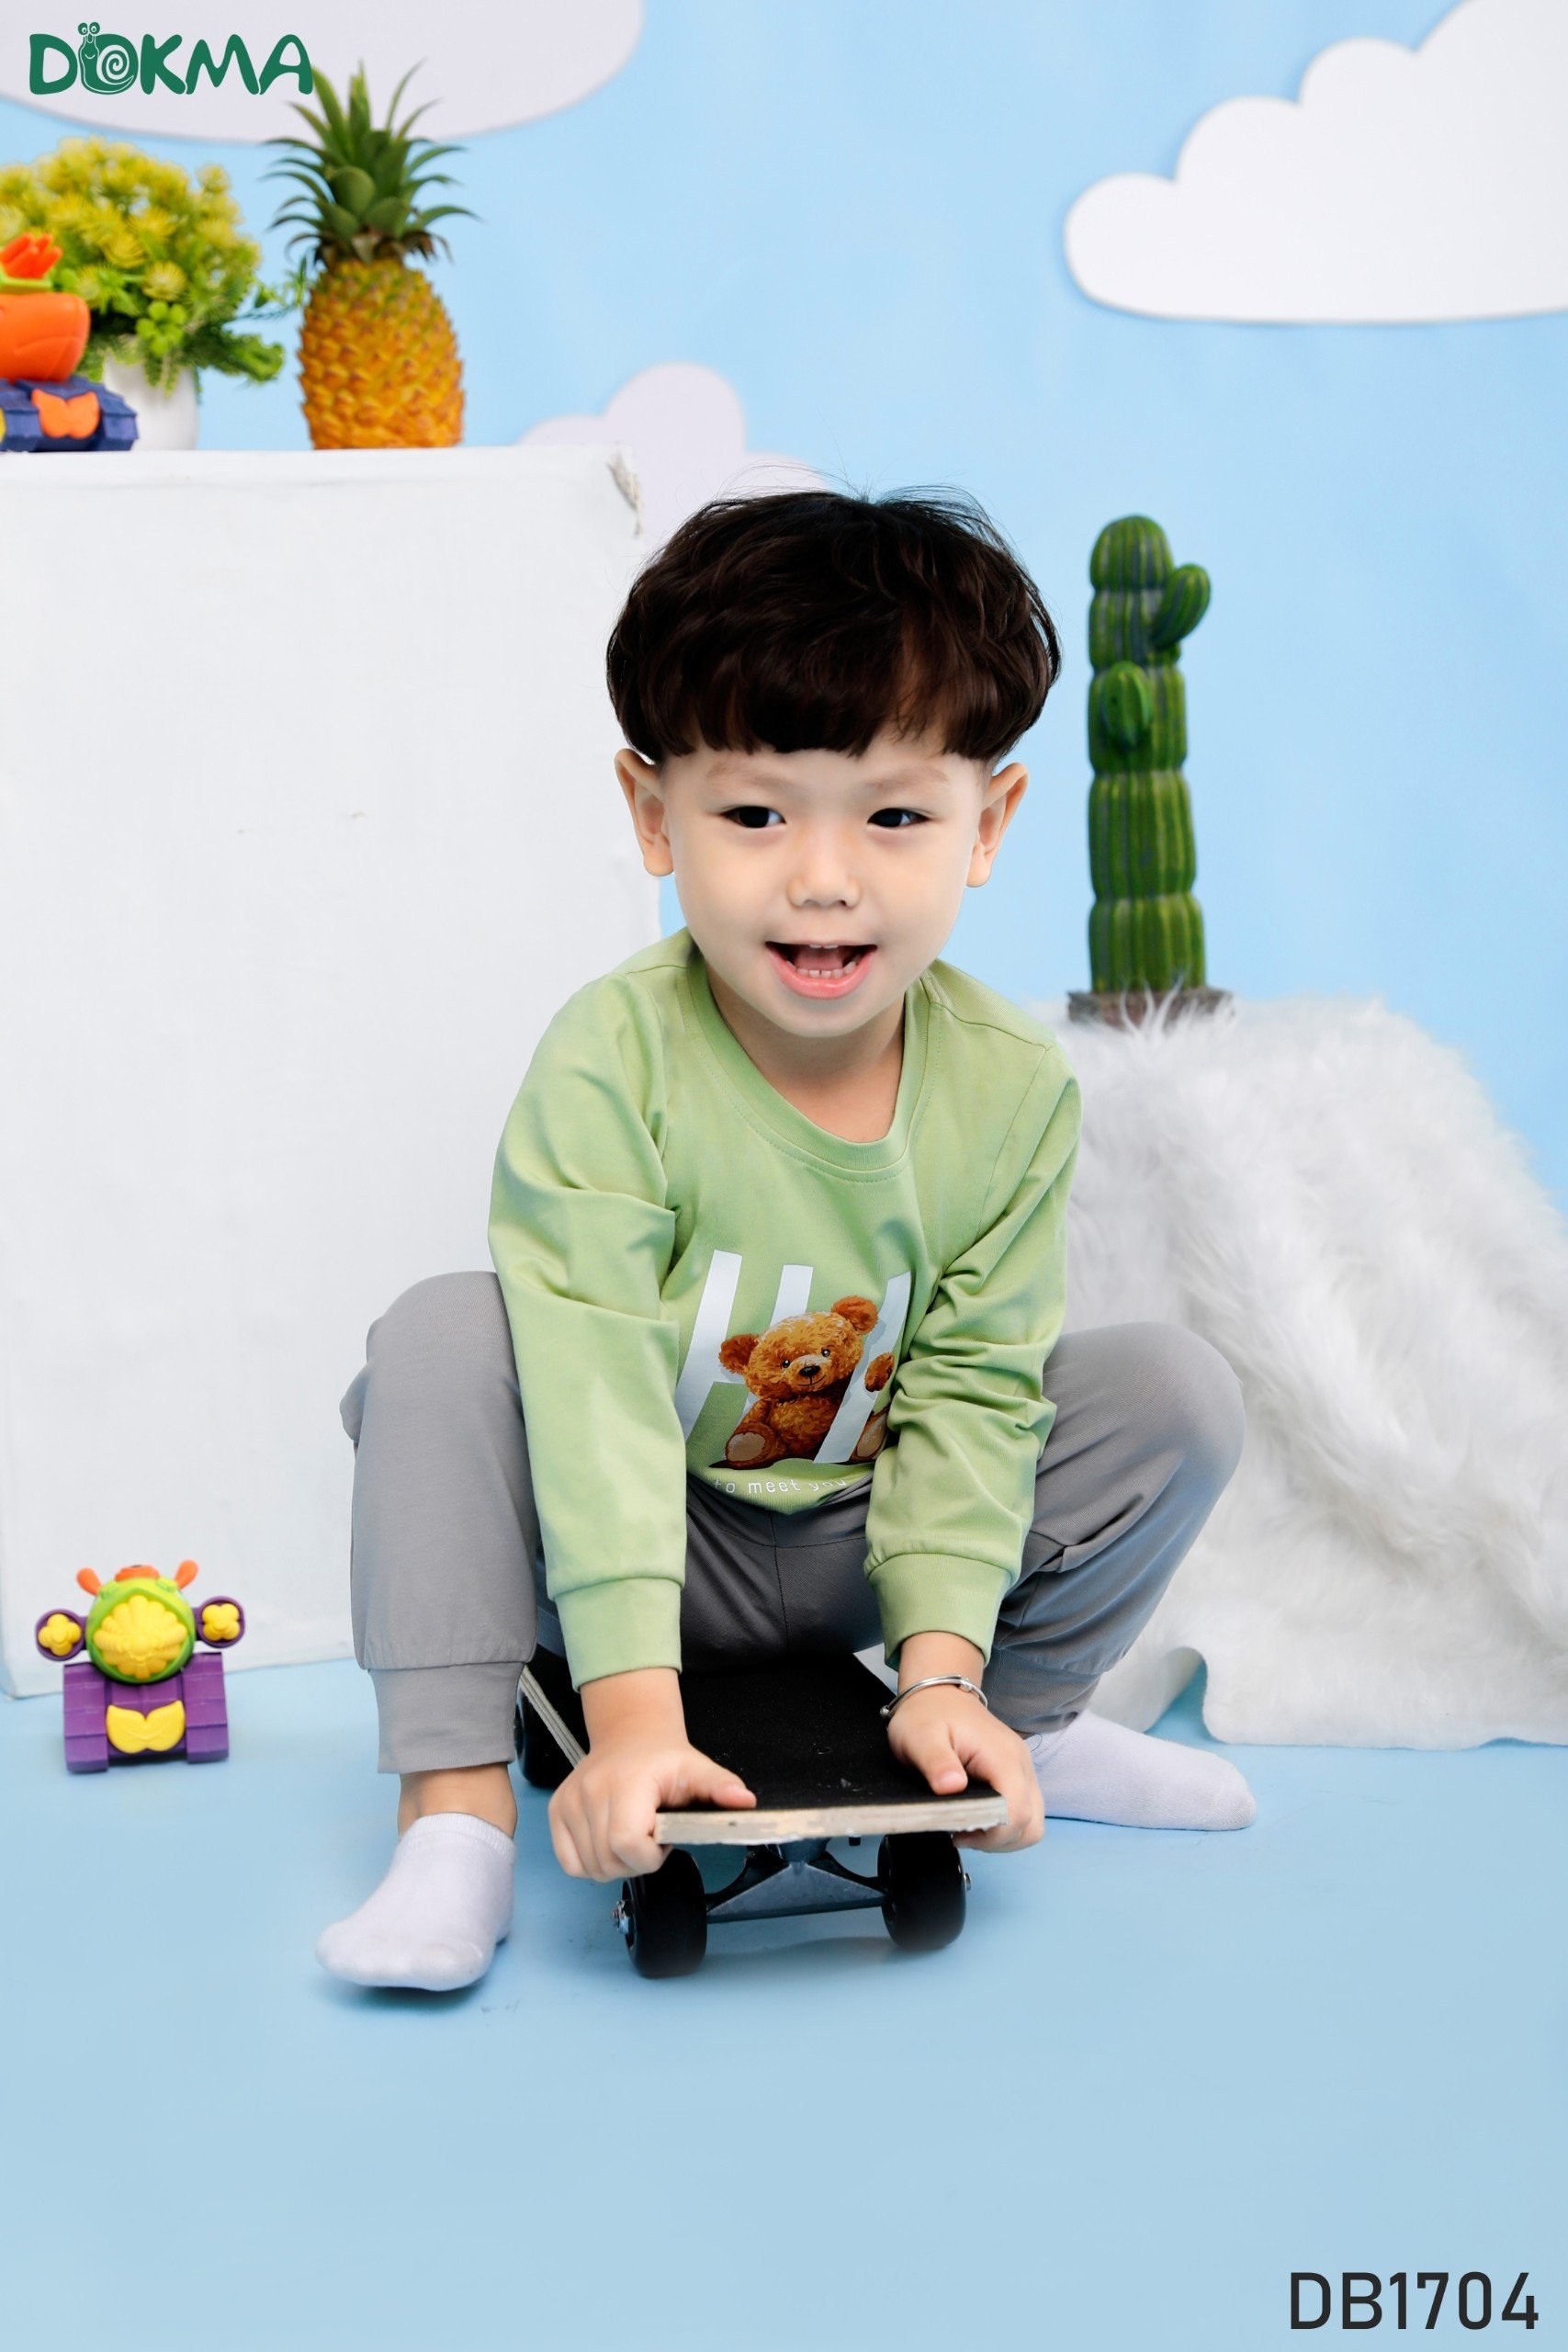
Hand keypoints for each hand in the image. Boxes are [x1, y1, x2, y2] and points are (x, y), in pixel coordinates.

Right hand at [548, 1665, 754, 1881]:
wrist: (631, 1735)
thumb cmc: (664, 1758)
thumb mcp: (697, 1769)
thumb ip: (720, 1787)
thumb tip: (744, 1802)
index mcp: (627, 1783)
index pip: (628, 1843)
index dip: (650, 1855)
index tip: (663, 1838)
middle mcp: (590, 1791)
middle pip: (609, 1861)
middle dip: (636, 1862)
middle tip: (651, 1837)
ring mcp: (570, 1801)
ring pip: (590, 1867)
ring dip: (616, 1863)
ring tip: (633, 1835)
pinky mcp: (557, 1810)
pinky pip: (570, 1862)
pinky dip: (590, 1862)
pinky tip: (609, 1841)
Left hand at [886, 1686, 1043, 1854]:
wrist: (939, 1694)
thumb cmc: (927, 1715)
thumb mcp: (920, 1738)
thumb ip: (936, 1763)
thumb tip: (952, 1787)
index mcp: (1004, 1757)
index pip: (1017, 1813)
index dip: (992, 1835)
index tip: (959, 1833)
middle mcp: (1022, 1764)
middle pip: (1031, 1824)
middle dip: (999, 1840)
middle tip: (963, 1833)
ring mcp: (1023, 1770)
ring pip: (1032, 1822)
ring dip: (1004, 1835)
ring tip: (970, 1827)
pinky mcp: (1017, 1775)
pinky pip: (1025, 1811)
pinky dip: (1005, 1824)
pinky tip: (978, 1817)